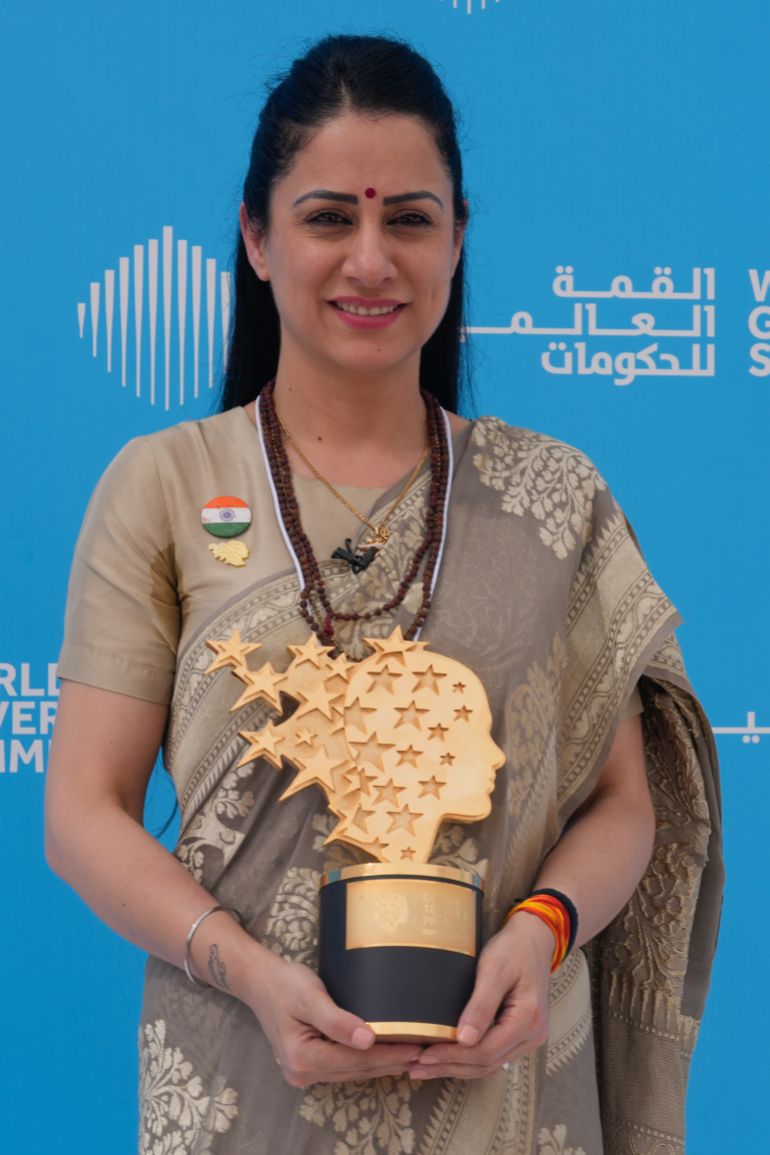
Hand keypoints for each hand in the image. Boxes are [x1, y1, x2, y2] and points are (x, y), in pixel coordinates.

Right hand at [245, 952, 423, 1086]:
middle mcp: (302, 1073)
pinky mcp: (308, 1066)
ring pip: (352, 1071)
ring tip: (413, 1054)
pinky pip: (344, 1066)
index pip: (357, 1060)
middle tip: (425, 1052)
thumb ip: (337, 1020)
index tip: (418, 1047)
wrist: (260, 981)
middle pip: (357, 1070)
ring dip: (382, 1064)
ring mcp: (304, 1073)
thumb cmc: (285, 983)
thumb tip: (368, 1040)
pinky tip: (386, 1054)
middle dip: (392, 1062)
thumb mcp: (310, 996)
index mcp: (302, 1059)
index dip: (389, 1054)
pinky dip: (366, 1060)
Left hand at [407, 912, 552, 1080]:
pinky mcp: (520, 1034)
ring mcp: (528, 1037)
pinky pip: (493, 1055)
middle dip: (449, 1067)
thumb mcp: (494, 970)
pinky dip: (469, 1060)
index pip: (485, 1051)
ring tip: (425, 1068)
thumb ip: (481, 1005)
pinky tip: (448, 1059)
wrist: (533, 938)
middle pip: (486, 1063)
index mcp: (528, 1020)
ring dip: (457, 1068)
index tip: (424, 1055)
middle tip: (416, 1068)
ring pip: (489, 1064)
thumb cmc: (513, 949)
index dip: (453, 1057)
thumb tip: (465, 1040)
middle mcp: (532, 1035)